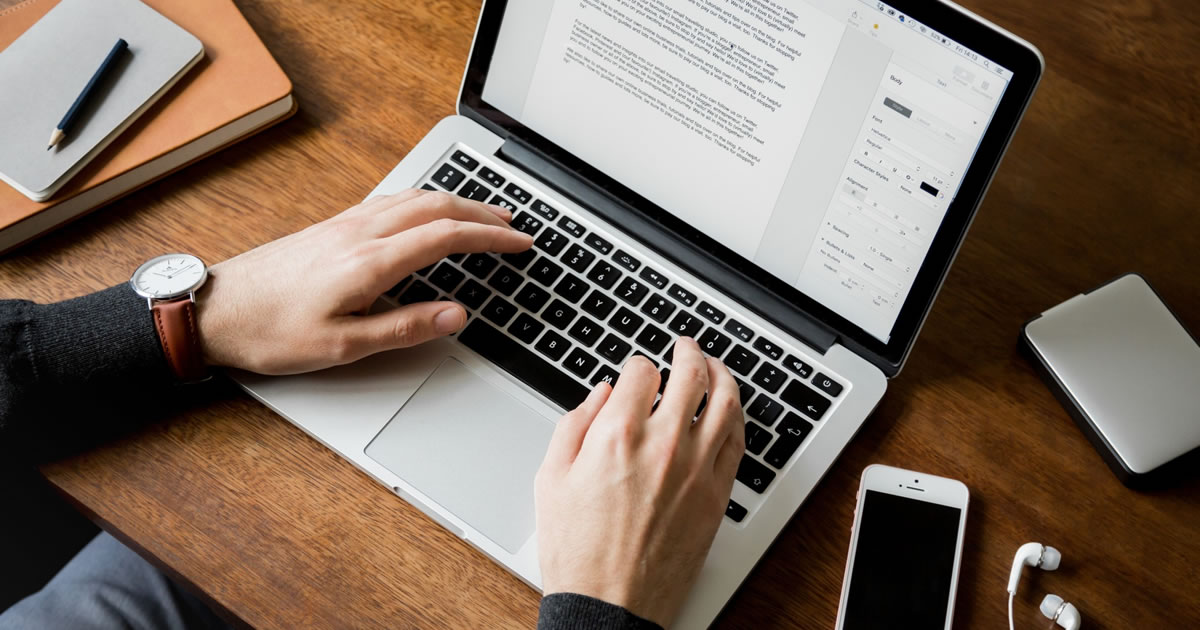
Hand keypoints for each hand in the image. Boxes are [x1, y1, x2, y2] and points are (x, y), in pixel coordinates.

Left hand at [196, 190, 532, 373]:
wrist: (214, 309)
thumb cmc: (270, 331)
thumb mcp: (342, 346)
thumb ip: (404, 327)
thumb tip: (455, 314)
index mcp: (369, 261)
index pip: (446, 236)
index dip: (491, 237)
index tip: (521, 242)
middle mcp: (359, 233)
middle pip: (436, 206)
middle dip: (483, 212)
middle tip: (515, 225)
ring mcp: (344, 225)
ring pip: (414, 198)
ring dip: (456, 202)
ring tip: (483, 215)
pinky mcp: (331, 227)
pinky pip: (391, 201)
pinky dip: (425, 201)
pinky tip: (427, 212)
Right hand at [535, 338, 744, 626]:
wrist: (608, 604)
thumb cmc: (577, 551)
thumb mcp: (551, 478)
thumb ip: (574, 424)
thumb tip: (600, 395)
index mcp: (616, 436)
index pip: (642, 372)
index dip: (638, 365)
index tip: (637, 371)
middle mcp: (662, 446)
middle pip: (691, 375)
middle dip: (688, 352)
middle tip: (685, 346)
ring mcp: (695, 470)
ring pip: (725, 402)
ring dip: (722, 375)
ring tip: (716, 366)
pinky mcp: (716, 496)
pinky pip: (738, 442)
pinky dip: (737, 417)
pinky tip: (730, 410)